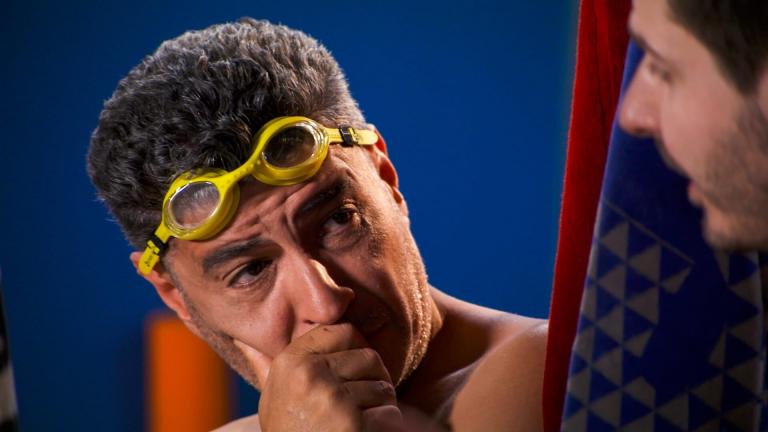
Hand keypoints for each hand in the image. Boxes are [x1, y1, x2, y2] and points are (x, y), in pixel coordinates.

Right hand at [237, 323, 402, 431]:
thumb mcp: (271, 397)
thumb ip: (266, 365)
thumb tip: (243, 337)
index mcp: (291, 362)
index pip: (344, 331)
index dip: (357, 348)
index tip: (356, 368)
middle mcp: (311, 375)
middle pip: (369, 357)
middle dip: (375, 378)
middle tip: (366, 399)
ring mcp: (333, 398)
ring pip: (383, 387)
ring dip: (382, 405)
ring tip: (363, 419)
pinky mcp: (353, 423)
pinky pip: (389, 413)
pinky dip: (386, 426)